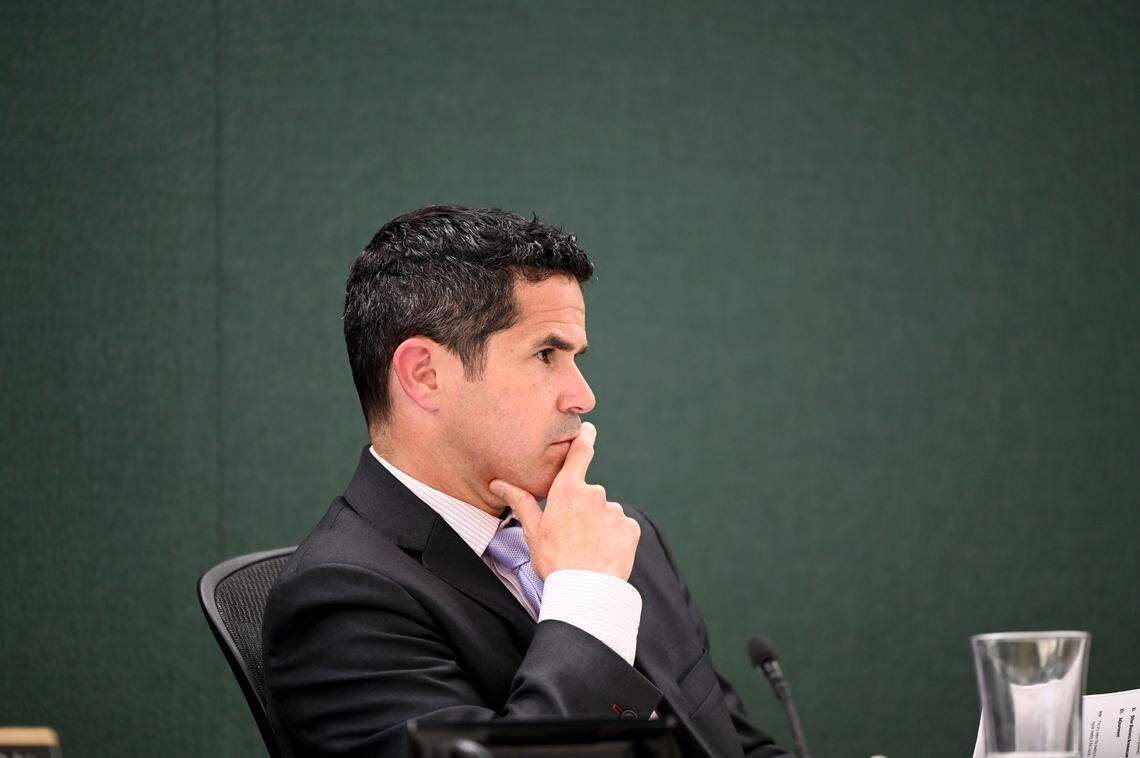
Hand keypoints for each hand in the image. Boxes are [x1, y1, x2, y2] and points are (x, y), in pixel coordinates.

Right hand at [489, 422, 640, 580]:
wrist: (585, 591)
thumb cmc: (554, 560)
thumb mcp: (532, 530)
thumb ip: (520, 501)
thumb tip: (498, 483)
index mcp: (568, 490)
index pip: (580, 453)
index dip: (585, 437)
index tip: (588, 429)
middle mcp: (594, 493)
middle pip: (589, 494)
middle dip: (584, 509)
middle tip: (573, 535)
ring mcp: (615, 510)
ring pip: (606, 512)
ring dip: (599, 524)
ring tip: (587, 548)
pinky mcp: (630, 528)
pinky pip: (622, 527)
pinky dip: (614, 537)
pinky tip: (603, 553)